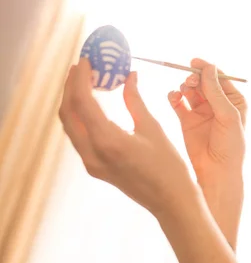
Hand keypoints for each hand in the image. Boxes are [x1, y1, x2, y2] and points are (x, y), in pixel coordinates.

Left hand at [59, 58, 196, 215]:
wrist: (170, 201)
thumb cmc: (168, 166)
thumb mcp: (153, 129)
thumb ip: (135, 100)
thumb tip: (129, 75)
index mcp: (108, 141)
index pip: (83, 102)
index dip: (81, 78)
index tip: (86, 60)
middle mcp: (92, 153)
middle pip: (69, 113)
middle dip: (71, 87)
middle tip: (81, 67)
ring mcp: (91, 163)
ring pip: (70, 126)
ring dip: (73, 101)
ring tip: (85, 81)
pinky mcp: (95, 167)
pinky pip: (79, 136)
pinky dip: (81, 117)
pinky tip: (93, 104)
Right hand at [168, 58, 246, 194]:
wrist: (217, 172)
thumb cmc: (230, 146)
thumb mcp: (227, 116)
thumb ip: (216, 92)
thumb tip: (208, 67)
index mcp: (234, 101)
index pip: (219, 78)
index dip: (207, 69)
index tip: (194, 63)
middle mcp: (217, 104)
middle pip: (203, 81)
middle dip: (194, 77)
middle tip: (189, 81)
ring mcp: (201, 111)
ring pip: (190, 89)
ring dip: (185, 86)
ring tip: (183, 91)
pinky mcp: (187, 120)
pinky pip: (178, 102)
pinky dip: (174, 96)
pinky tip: (174, 97)